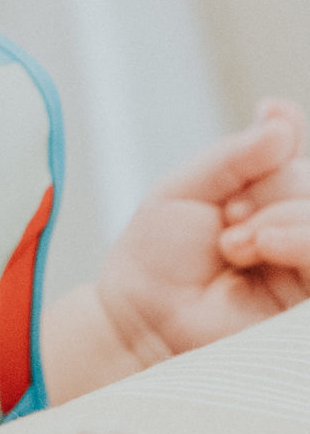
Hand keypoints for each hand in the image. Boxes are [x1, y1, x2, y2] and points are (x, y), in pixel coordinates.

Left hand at [96, 98, 309, 368]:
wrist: (139, 320)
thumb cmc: (156, 261)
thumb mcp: (184, 190)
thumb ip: (235, 155)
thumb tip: (280, 120)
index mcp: (262, 198)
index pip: (291, 156)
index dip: (286, 132)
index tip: (271, 113)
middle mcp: (288, 228)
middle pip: (306, 182)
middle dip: (270, 189)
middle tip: (227, 217)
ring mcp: (299, 266)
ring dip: (280, 217)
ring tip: (232, 242)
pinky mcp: (305, 306)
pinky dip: (300, 239)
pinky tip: (264, 245)